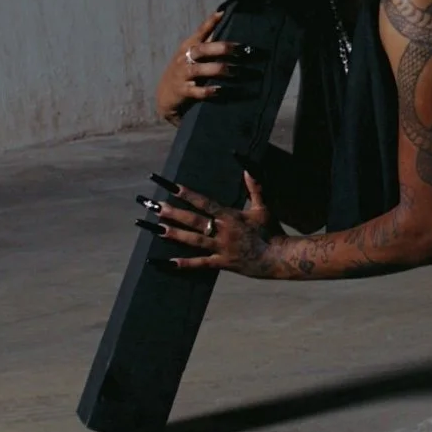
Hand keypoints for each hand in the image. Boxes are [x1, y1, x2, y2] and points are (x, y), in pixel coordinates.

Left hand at [138, 173, 280, 275]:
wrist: (278, 257)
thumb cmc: (271, 230)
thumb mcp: (263, 207)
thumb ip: (254, 187)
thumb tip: (247, 167)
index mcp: (230, 216)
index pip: (204, 202)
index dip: (187, 194)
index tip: (171, 186)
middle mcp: (222, 231)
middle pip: (193, 220)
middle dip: (172, 213)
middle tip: (153, 206)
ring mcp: (220, 248)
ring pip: (192, 240)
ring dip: (173, 234)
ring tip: (155, 229)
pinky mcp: (221, 263)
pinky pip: (200, 264)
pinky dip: (183, 264)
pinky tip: (167, 262)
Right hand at [156, 13, 250, 121]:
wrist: (164, 95)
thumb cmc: (183, 70)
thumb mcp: (190, 54)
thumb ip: (206, 41)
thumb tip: (223, 21)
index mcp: (188, 47)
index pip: (200, 32)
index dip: (210, 22)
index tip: (222, 13)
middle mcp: (184, 58)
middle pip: (202, 49)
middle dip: (222, 48)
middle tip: (241, 50)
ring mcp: (183, 75)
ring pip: (200, 69)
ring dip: (219, 69)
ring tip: (236, 72)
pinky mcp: (183, 91)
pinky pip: (197, 91)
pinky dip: (209, 91)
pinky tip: (221, 90)